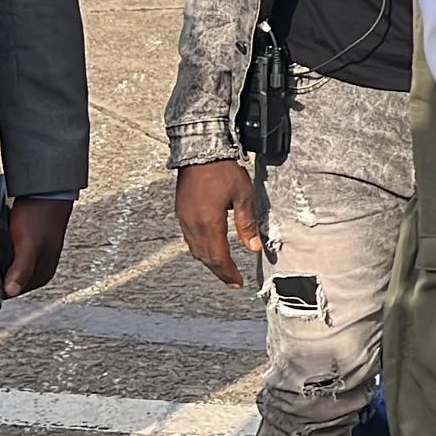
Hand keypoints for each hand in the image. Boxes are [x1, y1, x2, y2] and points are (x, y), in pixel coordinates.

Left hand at [3, 197, 72, 298]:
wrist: (45, 191)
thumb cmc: (40, 214)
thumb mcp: (28, 244)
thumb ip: (21, 269)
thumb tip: (11, 291)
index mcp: (42, 274)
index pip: (10, 292)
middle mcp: (39, 269)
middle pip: (8, 281)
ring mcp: (34, 257)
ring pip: (7, 268)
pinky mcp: (29, 247)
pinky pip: (9, 256)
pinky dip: (1, 252)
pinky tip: (0, 242)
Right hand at [174, 159, 261, 288]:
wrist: (200, 152)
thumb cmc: (223, 171)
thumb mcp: (243, 196)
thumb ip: (247, 223)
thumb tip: (254, 247)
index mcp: (209, 223)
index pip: (218, 256)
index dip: (227, 272)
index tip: (237, 283)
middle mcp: (193, 224)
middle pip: (204, 257)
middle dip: (218, 270)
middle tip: (231, 280)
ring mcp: (184, 219)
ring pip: (194, 249)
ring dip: (208, 261)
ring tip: (222, 267)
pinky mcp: (181, 212)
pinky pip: (189, 238)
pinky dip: (200, 248)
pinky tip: (209, 248)